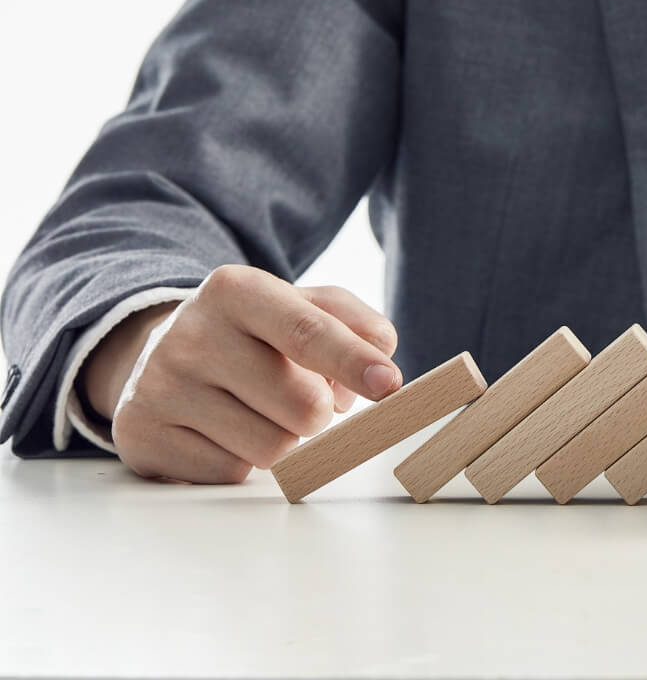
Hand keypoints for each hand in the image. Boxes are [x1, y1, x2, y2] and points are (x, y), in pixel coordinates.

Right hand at [82, 265, 400, 483]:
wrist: (163, 353)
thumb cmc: (256, 334)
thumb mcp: (304, 306)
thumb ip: (354, 322)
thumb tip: (379, 360)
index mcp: (236, 290)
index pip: (307, 332)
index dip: (353, 362)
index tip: (389, 385)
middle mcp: (190, 334)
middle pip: (301, 406)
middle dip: (319, 412)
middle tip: (302, 397)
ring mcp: (159, 386)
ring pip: (271, 450)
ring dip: (284, 440)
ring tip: (259, 411)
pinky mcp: (140, 435)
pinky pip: (230, 474)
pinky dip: (242, 460)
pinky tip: (222, 431)